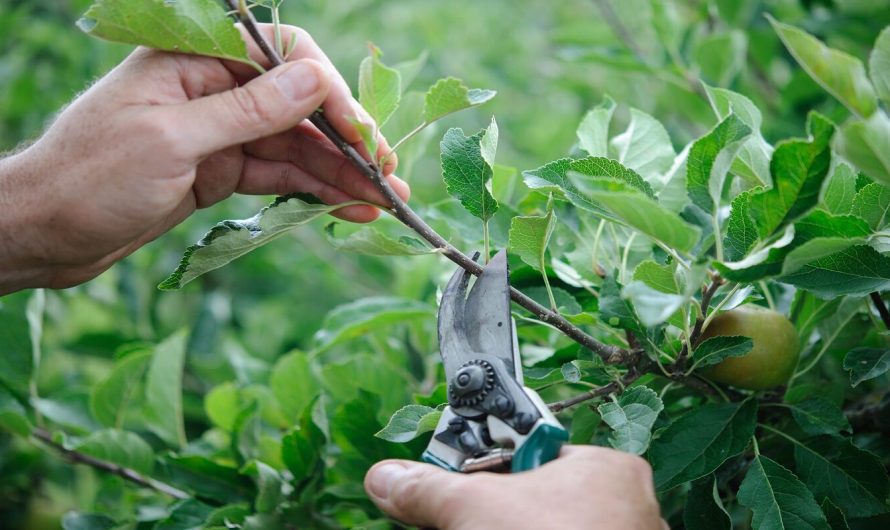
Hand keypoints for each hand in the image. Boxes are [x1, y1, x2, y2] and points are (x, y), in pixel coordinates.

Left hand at [0, 24, 407, 293]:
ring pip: (295, 146)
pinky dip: (313, 192)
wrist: (43, 233)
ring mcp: (219, 131)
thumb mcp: (173, 141)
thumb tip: (314, 81)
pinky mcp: (220, 169)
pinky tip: (348, 207)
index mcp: (191, 58)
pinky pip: (279, 176)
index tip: (361, 135)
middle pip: (297, 105)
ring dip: (340, 174)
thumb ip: (249, 111)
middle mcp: (211, 88)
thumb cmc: (89, 178)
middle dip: (346, 142)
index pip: (280, 55)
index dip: (327, 91)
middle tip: (391, 176)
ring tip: (385, 201)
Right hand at [364, 446, 667, 529]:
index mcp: (605, 470)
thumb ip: (429, 489)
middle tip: (458, 522)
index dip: (489, 469)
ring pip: (545, 529)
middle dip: (489, 514)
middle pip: (534, 500)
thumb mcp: (473, 510)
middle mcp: (623, 509)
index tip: (458, 488)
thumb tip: (385, 477)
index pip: (534, 452)